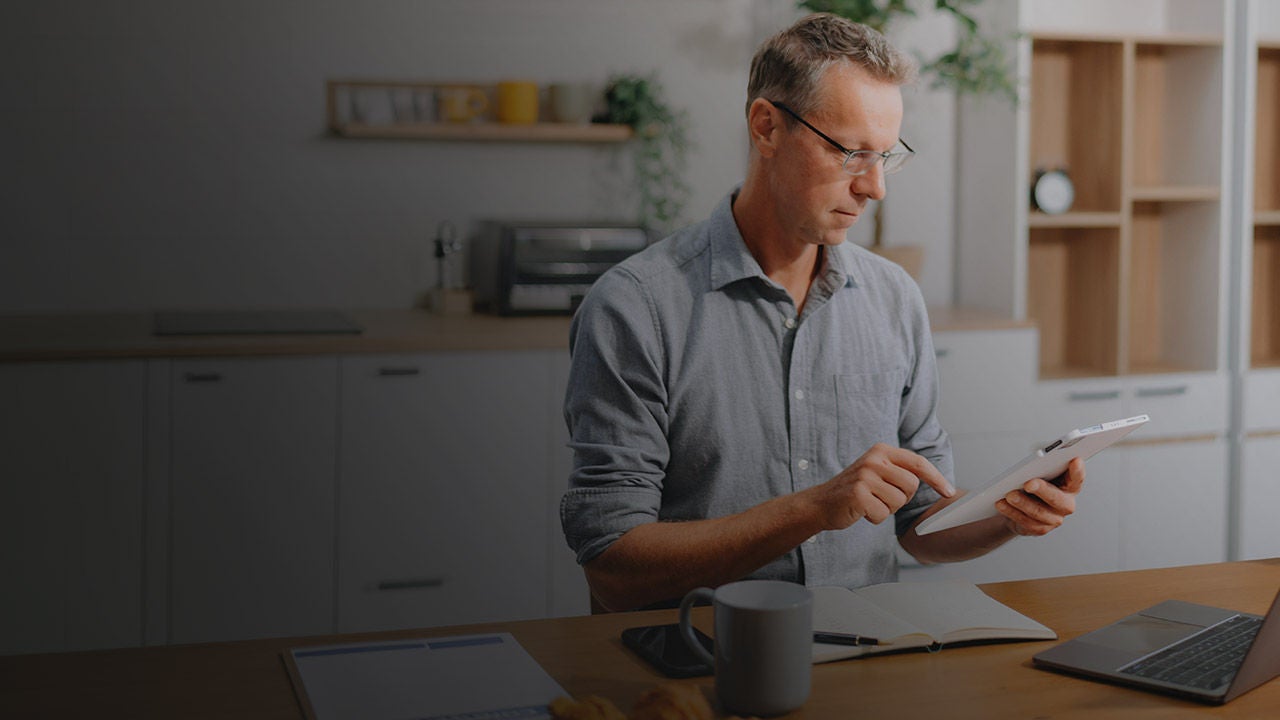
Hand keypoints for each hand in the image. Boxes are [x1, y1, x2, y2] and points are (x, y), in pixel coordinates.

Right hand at [814, 443, 954, 528]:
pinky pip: (883, 514)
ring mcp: (865, 476)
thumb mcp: (877, 472)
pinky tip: (861, 511)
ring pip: (898, 501)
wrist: (821, 503)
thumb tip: (939, 483)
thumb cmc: (855, 491)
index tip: (948, 492)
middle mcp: (874, 460)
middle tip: (882, 497)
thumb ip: (900, 471)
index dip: (936, 478)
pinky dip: (875, 518)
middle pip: (911, 485)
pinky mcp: (858, 494)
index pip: (917, 463)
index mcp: (881, 451)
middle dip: (902, 497)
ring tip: (869, 503)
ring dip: (887, 509)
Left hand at [996, 457, 1085, 535]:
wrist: (1019, 508)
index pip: (1077, 478)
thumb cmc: (1032, 485)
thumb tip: (1034, 462)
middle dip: (1042, 490)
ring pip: (1038, 511)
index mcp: (1070, 487)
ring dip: (1022, 503)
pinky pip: (1025, 521)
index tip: (1075, 460)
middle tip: (1028, 483)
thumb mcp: (1038, 474)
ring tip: (1009, 494)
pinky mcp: (1040, 529)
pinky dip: (1012, 512)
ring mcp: (1054, 519)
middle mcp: (1066, 504)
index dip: (1078, 471)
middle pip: (1057, 498)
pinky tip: (1001, 504)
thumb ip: (1042, 467)